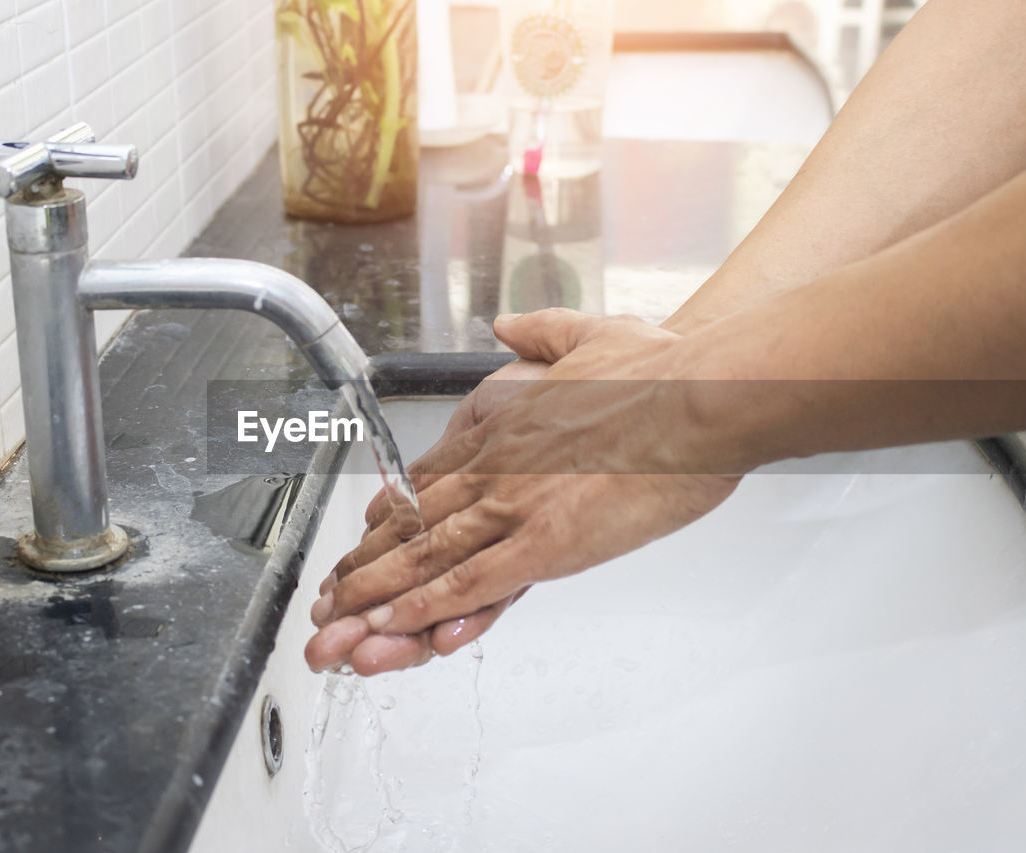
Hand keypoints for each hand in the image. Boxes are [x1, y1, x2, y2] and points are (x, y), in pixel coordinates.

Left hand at [306, 309, 742, 673]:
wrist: (701, 395)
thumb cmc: (659, 370)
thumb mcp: (585, 333)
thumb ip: (539, 332)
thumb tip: (507, 324)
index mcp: (500, 426)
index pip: (427, 482)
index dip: (388, 519)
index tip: (360, 541)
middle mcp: (494, 467)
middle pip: (412, 528)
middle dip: (362, 571)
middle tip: (323, 605)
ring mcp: (515, 506)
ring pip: (427, 560)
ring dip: (375, 598)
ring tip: (336, 629)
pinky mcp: (547, 543)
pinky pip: (473, 583)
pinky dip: (427, 607)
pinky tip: (394, 627)